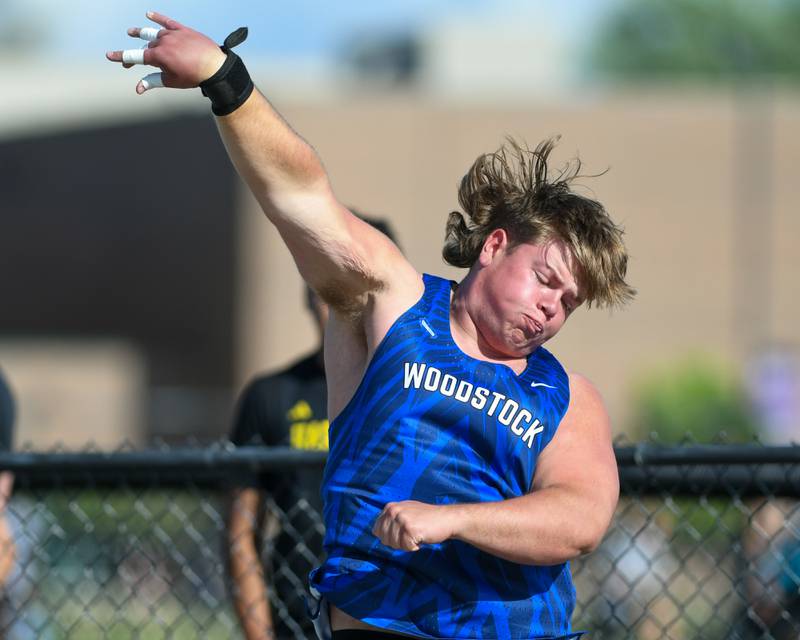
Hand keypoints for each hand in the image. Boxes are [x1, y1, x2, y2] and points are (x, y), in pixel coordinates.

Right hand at [106, 11, 226, 93]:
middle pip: (146, 48)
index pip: (135, 56)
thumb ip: (153, 81)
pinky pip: (167, 21)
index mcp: (158, 56)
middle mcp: (163, 42)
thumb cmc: (194, 77)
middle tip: (130, 62)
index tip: (109, 56)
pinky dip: (158, 17)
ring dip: (141, 33)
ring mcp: (172, 34)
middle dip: (138, 56)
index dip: (121, 57)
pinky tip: (149, 14)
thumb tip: (138, 88)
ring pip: (154, 34)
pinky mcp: (183, 29)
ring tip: (132, 33)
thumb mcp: (171, 81)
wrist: (215, 67)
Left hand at [372, 500, 457, 551]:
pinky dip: (414, 547)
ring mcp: (401, 520)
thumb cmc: (427, 518)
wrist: (447, 518)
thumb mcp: (405, 512)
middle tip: (411, 535)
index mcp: (390, 507)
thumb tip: (375, 531)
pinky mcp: (410, 529)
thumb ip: (390, 519)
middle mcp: (393, 511)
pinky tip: (422, 538)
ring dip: (406, 545)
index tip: (401, 533)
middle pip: (384, 539)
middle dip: (397, 542)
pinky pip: (406, 547)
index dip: (388, 537)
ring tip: (417, 535)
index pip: (377, 530)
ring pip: (394, 544)